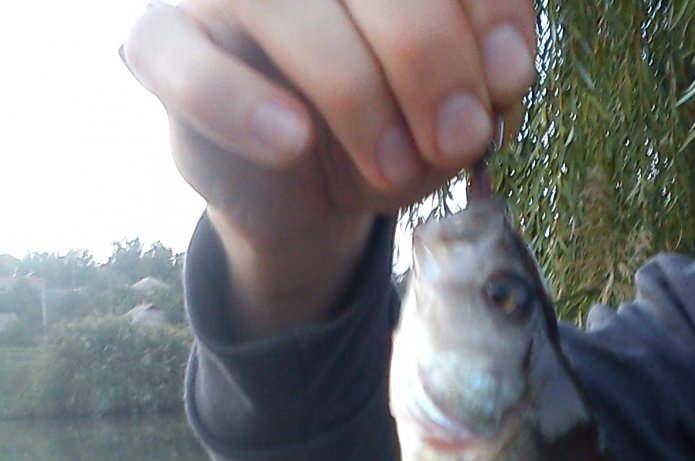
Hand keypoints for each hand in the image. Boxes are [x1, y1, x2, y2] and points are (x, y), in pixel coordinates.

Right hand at [123, 0, 535, 335]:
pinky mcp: (165, 44)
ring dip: (355, 95)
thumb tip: (500, 79)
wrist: (304, 191)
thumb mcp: (444, 112)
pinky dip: (241, 106)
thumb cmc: (380, 129)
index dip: (482, 8)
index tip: (511, 79)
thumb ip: (478, 85)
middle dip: (428, 56)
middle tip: (457, 137)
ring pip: (284, 7)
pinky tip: (291, 143)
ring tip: (394, 169)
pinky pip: (185, 65)